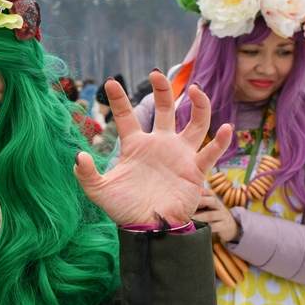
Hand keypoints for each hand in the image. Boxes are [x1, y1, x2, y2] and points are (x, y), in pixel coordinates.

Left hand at [74, 72, 232, 226]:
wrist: (148, 230)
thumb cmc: (124, 210)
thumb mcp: (99, 191)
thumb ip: (86, 174)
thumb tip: (78, 155)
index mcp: (135, 146)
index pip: (127, 116)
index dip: (118, 99)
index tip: (110, 81)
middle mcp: (159, 145)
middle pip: (165, 109)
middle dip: (163, 90)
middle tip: (156, 74)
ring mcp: (179, 155)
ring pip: (194, 123)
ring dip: (198, 106)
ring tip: (196, 89)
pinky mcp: (195, 170)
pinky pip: (211, 152)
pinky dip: (220, 141)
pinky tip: (225, 128)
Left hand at [196, 186, 239, 242]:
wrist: (229, 226)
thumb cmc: (212, 214)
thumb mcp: (207, 206)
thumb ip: (198, 202)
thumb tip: (181, 198)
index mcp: (214, 200)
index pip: (210, 193)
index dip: (204, 191)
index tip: (196, 191)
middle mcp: (219, 206)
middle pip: (213, 201)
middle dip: (202, 200)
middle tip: (191, 204)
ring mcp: (222, 216)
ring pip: (211, 215)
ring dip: (200, 216)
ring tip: (191, 218)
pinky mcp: (223, 226)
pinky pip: (214, 226)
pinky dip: (206, 226)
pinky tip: (197, 227)